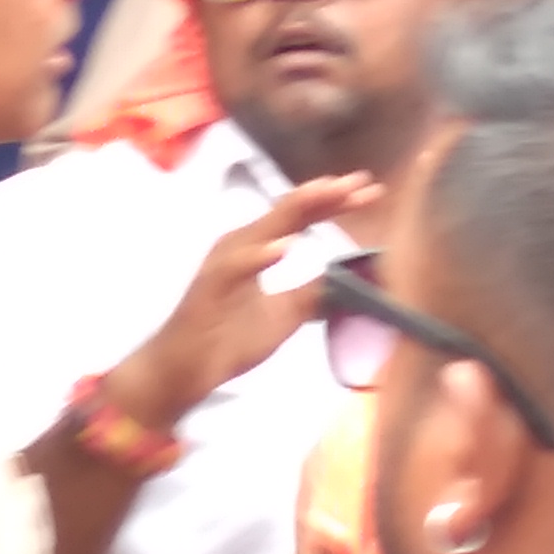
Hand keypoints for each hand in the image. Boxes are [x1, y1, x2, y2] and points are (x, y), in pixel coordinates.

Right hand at [115, 176, 378, 428]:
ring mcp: (223, 263)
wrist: (182, 371)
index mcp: (258, 248)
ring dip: (297, 209)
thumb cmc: (226, 340)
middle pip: (289, 211)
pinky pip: (236, 266)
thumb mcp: (283, 316)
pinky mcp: (210, 287)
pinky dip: (260, 255)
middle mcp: (241, 245)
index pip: (302, 216)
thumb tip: (347, 281)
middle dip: (327, 195)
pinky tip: (284, 247)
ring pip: (264, 227)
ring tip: (328, 193)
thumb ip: (311, 294)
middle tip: (363, 183)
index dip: (335, 202)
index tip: (372, 192)